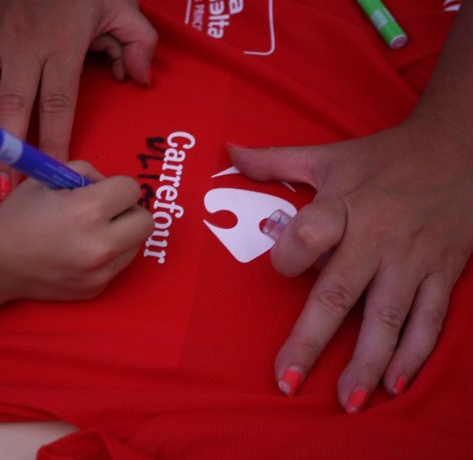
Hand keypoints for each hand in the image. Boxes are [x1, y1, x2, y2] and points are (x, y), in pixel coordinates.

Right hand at [0, 0, 156, 197]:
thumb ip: (139, 40)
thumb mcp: (119, 3)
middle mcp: (22, 48)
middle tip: (5, 187)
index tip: (54, 174)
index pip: (58, 105)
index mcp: (61, 46)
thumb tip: (142, 79)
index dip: (55, 143)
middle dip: (9, 151)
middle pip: (13, 108)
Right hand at [0, 161, 154, 300]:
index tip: (100, 192)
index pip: (132, 190)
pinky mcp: (97, 288)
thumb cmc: (19, 216)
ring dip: (122, 234)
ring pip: (137, 245)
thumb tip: (112, 185)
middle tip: (106, 212)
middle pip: (146, 222)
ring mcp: (101, 272)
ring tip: (90, 232)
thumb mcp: (48, 178)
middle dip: (129, 212)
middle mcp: (100, 245)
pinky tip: (81, 251)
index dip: (116, 187)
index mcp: (87, 211)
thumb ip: (87, 173)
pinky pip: (119, 264)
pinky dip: (109, 255)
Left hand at [229, 113, 472, 411]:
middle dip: (312, 340)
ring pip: (387, 316)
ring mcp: (412, 259)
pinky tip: (395, 385)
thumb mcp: (328, 154)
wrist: (459, 148)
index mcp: (343, 205)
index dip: (286, 257)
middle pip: (339, 293)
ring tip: (347, 402)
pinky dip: (415, 353)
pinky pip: (429, 319)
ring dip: (367, 362)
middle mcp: (376, 237)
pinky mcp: (442, 272)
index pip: (307, 236)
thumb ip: (275, 160)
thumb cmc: (382, 157)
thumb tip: (228, 152)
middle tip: (288, 382)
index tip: (280, 268)